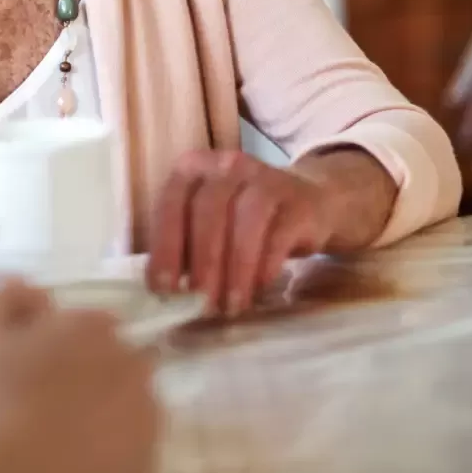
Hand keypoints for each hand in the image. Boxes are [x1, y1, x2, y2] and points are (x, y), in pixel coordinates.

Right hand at [0, 281, 159, 472]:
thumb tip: (22, 281)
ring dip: (104, 409)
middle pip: (111, 360)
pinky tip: (80, 459)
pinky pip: (130, 444)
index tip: (33, 363)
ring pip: (125, 402)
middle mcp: (132, 362)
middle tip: (48, 399)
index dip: (57, 342)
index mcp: (92, 324)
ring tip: (65, 434)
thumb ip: (2, 299)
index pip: (83, 322)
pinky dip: (112, 446)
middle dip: (88, 372)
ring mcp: (147, 415)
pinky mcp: (150, 459)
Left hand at [145, 149, 340, 316]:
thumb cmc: (241, 220)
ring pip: (244, 221)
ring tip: (230, 306)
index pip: (170, 205)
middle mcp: (226, 166)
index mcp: (191, 167)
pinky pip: (279, 234)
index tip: (163, 289)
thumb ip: (184, 248)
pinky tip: (258, 289)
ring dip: (235, 269)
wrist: (308, 202)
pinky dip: (265, 265)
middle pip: (207, 211)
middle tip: (200, 304)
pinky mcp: (298, 201)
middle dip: (202, 262)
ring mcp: (265, 178)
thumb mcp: (207, 226)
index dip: (165, 248)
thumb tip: (166, 294)